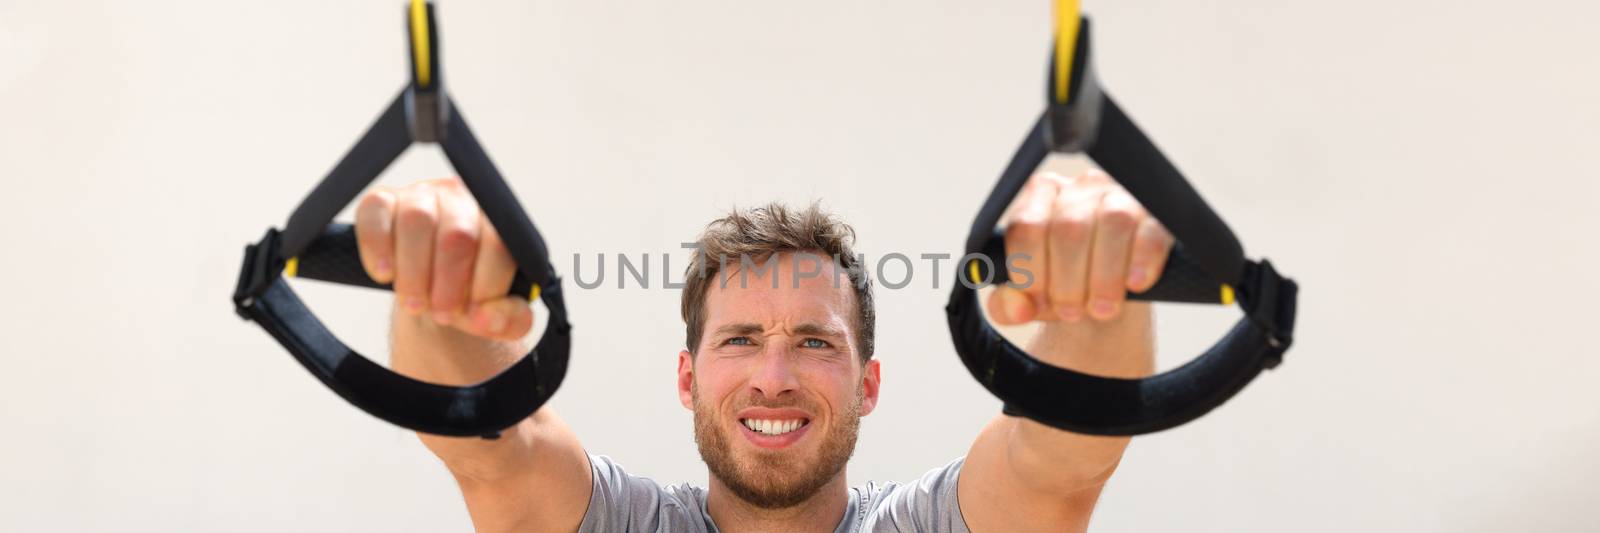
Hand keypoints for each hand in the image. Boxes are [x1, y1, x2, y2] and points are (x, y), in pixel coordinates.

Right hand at [354, 177, 534, 339]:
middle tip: (442, 315)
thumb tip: (485, 317)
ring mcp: (422, 195)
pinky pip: (376, 211)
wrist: (431, 289)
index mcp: (498, 222)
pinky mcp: (384, 200)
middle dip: (449, 282)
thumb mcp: (497, 313)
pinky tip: (385, 274)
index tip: (472, 316)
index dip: (485, 286)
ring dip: (413, 271)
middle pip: (457, 235)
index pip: (498, 246)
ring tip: (415, 303)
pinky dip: (377, 247)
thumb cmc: (468, 294)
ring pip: (417, 221)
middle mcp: (463, 201)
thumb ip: (509, 319)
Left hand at [987, 170, 1173, 324]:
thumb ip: (1008, 305)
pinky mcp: (1157, 215)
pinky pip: (1152, 231)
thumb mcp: (1032, 298)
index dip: (1031, 271)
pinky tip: (1135, 285)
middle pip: (1069, 228)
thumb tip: (1017, 308)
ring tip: (1101, 310)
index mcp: (1040, 196)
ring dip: (1105, 276)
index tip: (1038, 301)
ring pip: (1113, 222)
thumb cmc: (1064, 285)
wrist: (1110, 294)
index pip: (1027, 226)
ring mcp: (1121, 195)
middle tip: (1071, 313)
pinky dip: (1143, 261)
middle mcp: (1080, 187)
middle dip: (1068, 282)